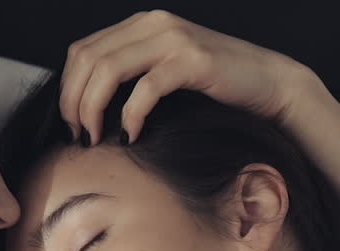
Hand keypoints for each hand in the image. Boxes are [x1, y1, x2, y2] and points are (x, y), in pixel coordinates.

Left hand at [60, 10, 319, 143]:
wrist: (271, 85)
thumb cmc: (216, 90)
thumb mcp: (166, 73)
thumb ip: (132, 76)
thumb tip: (87, 108)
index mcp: (142, 24)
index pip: (82, 51)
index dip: (67, 89)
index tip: (71, 124)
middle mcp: (154, 24)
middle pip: (88, 59)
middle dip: (74, 102)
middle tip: (79, 136)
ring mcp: (173, 38)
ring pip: (108, 70)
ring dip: (93, 109)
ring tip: (97, 138)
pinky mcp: (193, 60)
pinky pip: (146, 88)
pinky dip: (131, 115)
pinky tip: (132, 135)